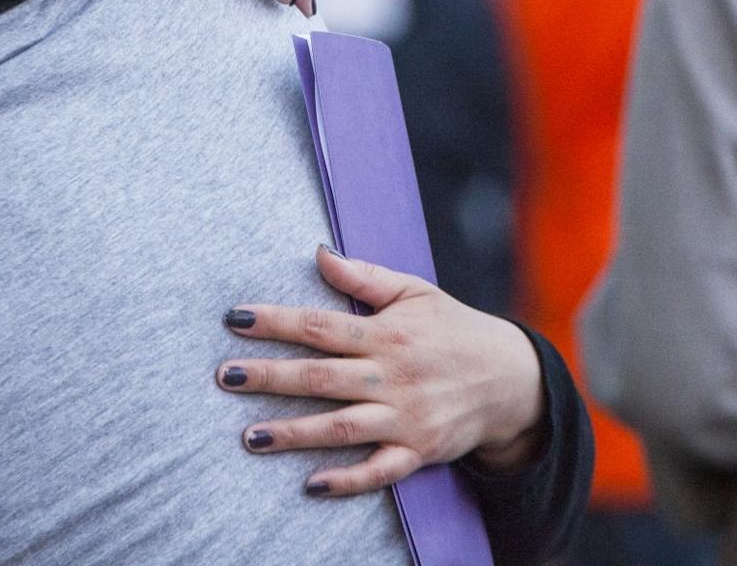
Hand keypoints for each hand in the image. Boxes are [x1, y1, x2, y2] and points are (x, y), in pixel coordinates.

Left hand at [217, 246, 545, 497]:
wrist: (511, 377)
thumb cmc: (453, 329)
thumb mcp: (414, 291)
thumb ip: (364, 277)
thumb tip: (318, 253)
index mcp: (387, 333)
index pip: (321, 326)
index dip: (276, 322)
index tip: (235, 319)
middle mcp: (392, 376)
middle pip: (322, 378)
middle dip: (271, 378)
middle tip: (226, 377)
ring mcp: (405, 417)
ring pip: (342, 427)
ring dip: (295, 433)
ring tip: (250, 437)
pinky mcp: (418, 451)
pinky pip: (379, 471)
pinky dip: (347, 480)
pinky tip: (310, 484)